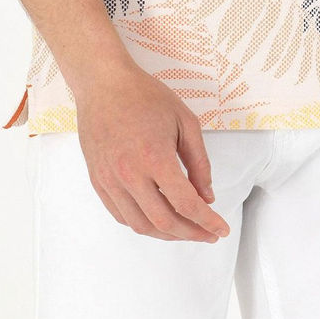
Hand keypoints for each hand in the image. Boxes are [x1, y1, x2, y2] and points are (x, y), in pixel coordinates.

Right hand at [73, 61, 231, 243]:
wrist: (104, 84)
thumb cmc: (145, 96)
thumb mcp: (185, 121)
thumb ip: (199, 162)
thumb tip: (207, 196)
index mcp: (155, 157)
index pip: (186, 204)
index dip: (207, 222)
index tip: (220, 229)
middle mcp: (129, 174)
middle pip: (164, 222)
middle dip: (191, 233)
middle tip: (208, 233)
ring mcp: (110, 180)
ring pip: (141, 225)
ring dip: (167, 235)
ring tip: (185, 229)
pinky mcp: (98, 181)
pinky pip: (121, 215)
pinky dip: (142, 224)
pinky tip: (158, 219)